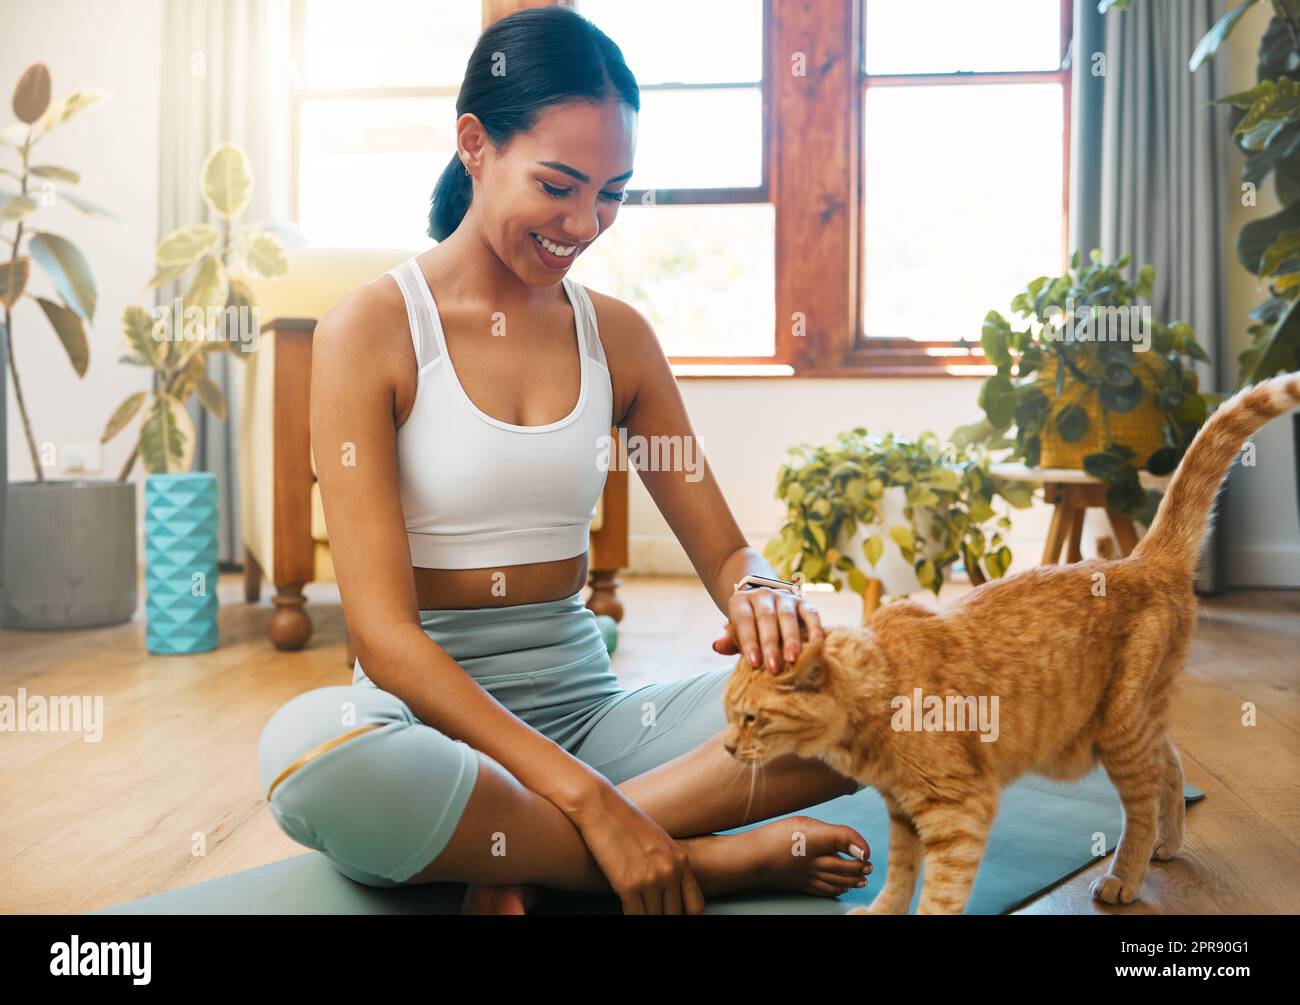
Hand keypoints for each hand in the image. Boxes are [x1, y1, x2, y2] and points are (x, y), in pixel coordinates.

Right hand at [567, 782, 704, 914]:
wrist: (600, 807)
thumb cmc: (625, 822)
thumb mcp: (658, 840)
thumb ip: (669, 864)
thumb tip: (670, 887)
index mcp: (680, 860)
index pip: (695, 906)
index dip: (683, 915)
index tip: (671, 913)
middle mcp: (670, 871)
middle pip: (674, 915)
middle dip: (662, 916)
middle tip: (651, 911)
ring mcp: (651, 879)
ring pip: (654, 918)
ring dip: (646, 916)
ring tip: (638, 910)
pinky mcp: (628, 885)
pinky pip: (635, 916)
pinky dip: (631, 916)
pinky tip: (626, 909)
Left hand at [712, 586, 823, 672]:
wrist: (763, 598)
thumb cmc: (749, 624)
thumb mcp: (736, 629)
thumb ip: (730, 639)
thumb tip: (717, 646)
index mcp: (742, 601)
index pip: (744, 620)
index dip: (749, 641)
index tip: (754, 663)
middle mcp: (762, 595)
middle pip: (766, 618)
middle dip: (770, 644)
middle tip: (774, 667)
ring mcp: (783, 596)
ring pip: (787, 615)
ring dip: (790, 638)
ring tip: (793, 659)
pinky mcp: (802, 600)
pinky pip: (810, 612)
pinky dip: (814, 627)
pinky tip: (816, 644)